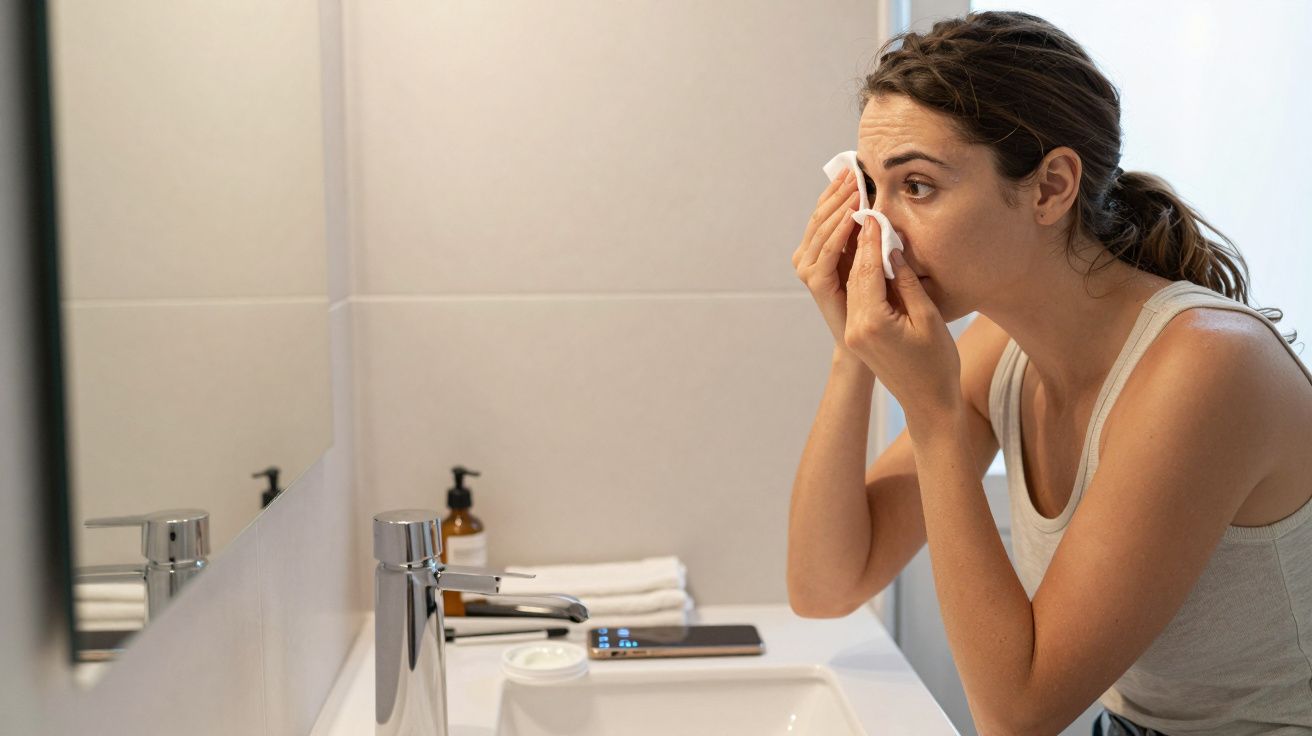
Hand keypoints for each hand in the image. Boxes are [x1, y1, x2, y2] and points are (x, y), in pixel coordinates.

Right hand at [792, 169, 860, 348]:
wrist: (863, 342)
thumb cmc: (868, 302)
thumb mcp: (864, 259)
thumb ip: (860, 235)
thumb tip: (870, 200)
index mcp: (815, 248)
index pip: (824, 211)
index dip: (837, 189)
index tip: (854, 168)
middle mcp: (805, 256)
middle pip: (821, 215)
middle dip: (838, 192)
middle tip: (855, 171)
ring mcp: (807, 268)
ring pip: (823, 228)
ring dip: (840, 206)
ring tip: (856, 187)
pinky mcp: (815, 281)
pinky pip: (828, 249)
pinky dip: (840, 230)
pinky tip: (854, 214)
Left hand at [843, 213, 961, 420]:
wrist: (929, 403)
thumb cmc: (937, 364)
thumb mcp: (929, 319)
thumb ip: (907, 283)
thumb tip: (892, 250)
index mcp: (871, 323)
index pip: (866, 271)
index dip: (870, 240)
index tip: (873, 212)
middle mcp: (855, 327)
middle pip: (853, 274)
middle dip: (858, 242)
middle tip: (864, 210)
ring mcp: (854, 333)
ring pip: (852, 284)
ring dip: (857, 255)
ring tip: (863, 224)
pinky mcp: (858, 335)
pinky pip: (856, 297)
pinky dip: (861, 274)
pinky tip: (867, 255)